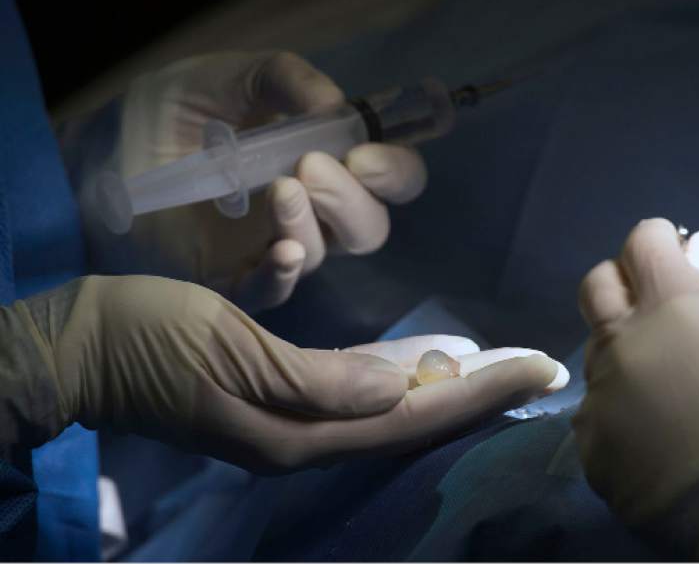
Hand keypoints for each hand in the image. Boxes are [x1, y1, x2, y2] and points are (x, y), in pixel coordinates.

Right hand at [15, 276, 564, 472]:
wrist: (80, 348)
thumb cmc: (151, 340)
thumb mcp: (232, 353)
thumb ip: (319, 381)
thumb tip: (399, 392)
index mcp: (299, 434)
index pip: (411, 416)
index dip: (479, 392)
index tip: (538, 368)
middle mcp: (304, 439)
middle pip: (409, 421)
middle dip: (476, 393)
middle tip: (535, 367)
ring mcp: (288, 423)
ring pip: (386, 412)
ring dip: (442, 390)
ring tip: (496, 368)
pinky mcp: (274, 399)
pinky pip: (355, 396)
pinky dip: (397, 380)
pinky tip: (421, 366)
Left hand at [83, 52, 425, 311]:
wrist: (107, 147)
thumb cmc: (177, 110)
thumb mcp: (236, 76)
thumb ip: (289, 81)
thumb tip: (338, 110)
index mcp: (329, 162)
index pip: (393, 180)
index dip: (395, 172)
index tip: (364, 154)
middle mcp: (314, 212)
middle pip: (370, 227)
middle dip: (353, 199)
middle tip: (310, 168)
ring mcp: (274, 246)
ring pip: (324, 254)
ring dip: (311, 222)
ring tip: (277, 188)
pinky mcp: (233, 277)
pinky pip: (273, 291)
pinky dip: (284, 273)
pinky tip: (280, 251)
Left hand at [573, 219, 698, 557]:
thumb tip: (695, 252)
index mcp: (672, 310)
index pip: (642, 243)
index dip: (657, 240)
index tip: (672, 253)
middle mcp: (621, 342)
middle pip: (596, 285)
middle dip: (621, 280)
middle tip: (654, 304)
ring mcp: (597, 393)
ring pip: (596, 350)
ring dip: (622, 350)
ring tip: (665, 386)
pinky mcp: (588, 440)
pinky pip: (595, 406)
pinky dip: (618, 405)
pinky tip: (652, 432)